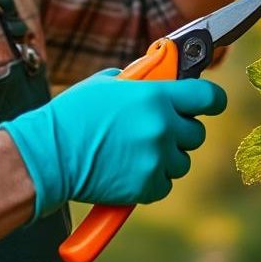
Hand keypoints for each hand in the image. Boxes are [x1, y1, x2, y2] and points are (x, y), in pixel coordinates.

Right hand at [0, 68, 226, 221]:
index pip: (208, 96)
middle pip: (196, 133)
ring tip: (133, 153)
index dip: (212, 99)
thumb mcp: (105, 84)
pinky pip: (164, 184)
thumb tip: (155, 76)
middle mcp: (162, 127)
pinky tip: (126, 171)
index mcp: (155, 96)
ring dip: (165, 158)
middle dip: (180, 132)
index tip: (210, 103)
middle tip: (154, 131)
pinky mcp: (147, 186)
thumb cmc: (71, 115)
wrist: (48, 155)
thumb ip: (138, 81)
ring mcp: (156, 158)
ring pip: (181, 161)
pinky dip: (150, 181)